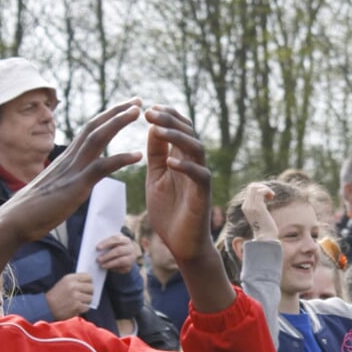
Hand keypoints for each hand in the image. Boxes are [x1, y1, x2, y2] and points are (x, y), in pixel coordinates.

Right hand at [0, 100, 142, 274]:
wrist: (13, 222)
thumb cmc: (33, 210)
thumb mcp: (55, 189)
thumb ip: (67, 180)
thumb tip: (73, 181)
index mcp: (66, 159)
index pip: (89, 131)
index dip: (108, 117)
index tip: (126, 107)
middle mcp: (69, 159)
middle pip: (95, 126)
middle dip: (117, 111)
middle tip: (138, 100)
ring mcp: (72, 170)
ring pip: (97, 138)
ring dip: (118, 122)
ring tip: (137, 111)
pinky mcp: (75, 186)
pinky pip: (100, 168)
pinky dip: (120, 159)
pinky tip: (138, 155)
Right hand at [46, 273, 94, 318]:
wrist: (47, 307)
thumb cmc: (56, 295)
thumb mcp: (64, 283)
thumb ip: (76, 281)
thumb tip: (90, 282)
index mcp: (70, 278)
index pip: (88, 276)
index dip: (89, 282)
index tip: (86, 286)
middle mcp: (73, 286)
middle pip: (91, 287)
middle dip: (89, 293)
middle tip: (83, 296)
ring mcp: (75, 297)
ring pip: (90, 298)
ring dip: (86, 302)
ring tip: (79, 302)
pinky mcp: (76, 306)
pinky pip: (87, 307)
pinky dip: (83, 309)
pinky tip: (76, 308)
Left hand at [94, 234, 139, 273]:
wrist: (128, 254)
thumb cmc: (116, 247)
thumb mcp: (113, 243)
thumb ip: (106, 244)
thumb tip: (96, 249)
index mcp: (125, 239)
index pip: (116, 239)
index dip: (106, 243)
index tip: (98, 248)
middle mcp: (130, 248)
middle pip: (119, 251)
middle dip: (107, 255)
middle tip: (98, 259)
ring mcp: (131, 257)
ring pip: (121, 261)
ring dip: (110, 263)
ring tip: (102, 265)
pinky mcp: (130, 267)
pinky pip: (122, 269)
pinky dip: (114, 269)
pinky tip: (108, 268)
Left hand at [142, 105, 214, 261]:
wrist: (180, 243)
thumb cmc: (169, 211)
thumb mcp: (156, 177)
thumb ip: (156, 154)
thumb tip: (152, 127)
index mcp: (181, 158)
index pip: (179, 128)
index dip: (166, 116)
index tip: (147, 108)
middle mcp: (193, 163)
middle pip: (188, 132)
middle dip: (169, 120)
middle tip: (149, 111)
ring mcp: (200, 177)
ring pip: (195, 148)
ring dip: (176, 137)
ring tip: (157, 129)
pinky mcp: (203, 194)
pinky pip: (199, 175)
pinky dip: (185, 166)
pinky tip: (170, 161)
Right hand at [240, 183, 278, 241]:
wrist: (265, 238)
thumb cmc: (265, 228)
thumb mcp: (260, 215)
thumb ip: (259, 206)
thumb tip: (264, 198)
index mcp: (245, 207)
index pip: (249, 190)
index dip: (259, 189)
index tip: (267, 197)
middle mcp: (246, 206)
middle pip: (251, 186)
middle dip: (262, 187)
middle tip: (269, 195)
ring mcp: (251, 207)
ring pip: (255, 187)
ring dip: (265, 188)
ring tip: (271, 195)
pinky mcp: (258, 208)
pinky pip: (261, 191)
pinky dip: (267, 191)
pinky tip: (272, 197)